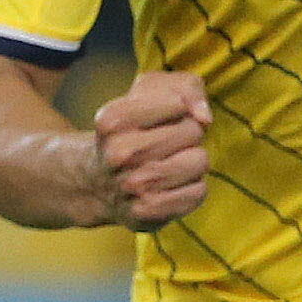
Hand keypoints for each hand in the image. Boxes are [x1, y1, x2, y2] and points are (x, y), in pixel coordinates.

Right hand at [88, 70, 209, 228]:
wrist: (97, 184)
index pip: (179, 102)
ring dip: (191, 162)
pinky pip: (198, 192)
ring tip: (168, 166)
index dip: (178, 108)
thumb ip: (185, 86)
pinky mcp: (147, 214)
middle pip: (193, 131)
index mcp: (113, 120)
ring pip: (200, 161)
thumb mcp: (149, 92)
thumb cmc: (133, 132)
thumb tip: (205, 117)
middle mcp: (118, 154)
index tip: (160, 118)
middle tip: (163, 145)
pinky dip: (191, 189)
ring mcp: (132, 186)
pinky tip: (169, 188)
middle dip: (187, 135)